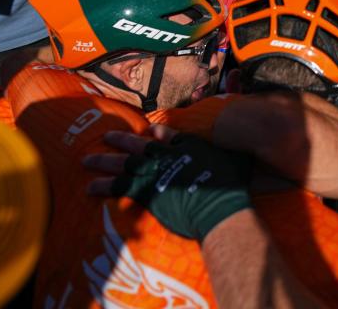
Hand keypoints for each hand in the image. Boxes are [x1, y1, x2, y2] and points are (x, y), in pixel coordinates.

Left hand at [85, 126, 254, 242]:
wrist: (217, 206)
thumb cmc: (231, 185)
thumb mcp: (239, 158)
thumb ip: (237, 147)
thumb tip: (251, 139)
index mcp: (187, 145)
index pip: (166, 135)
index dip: (154, 133)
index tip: (144, 131)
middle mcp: (167, 155)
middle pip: (138, 145)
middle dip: (120, 141)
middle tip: (104, 137)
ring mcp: (155, 172)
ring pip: (123, 163)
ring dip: (103, 162)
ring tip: (86, 161)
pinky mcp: (146, 191)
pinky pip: (118, 187)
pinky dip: (103, 187)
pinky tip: (89, 188)